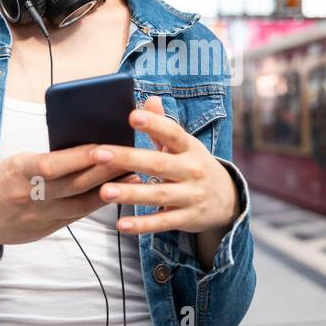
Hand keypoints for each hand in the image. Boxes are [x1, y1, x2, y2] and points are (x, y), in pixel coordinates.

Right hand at [0, 144, 139, 245]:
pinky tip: (114, 195)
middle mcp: (27, 195)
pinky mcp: (43, 230)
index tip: (105, 148)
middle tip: (132, 159)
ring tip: (134, 177)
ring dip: (109, 190)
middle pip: (72, 184)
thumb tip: (82, 150)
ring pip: (79, 204)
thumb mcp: (13, 163)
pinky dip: (96, 204)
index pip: (52, 164)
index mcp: (17, 171)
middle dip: (105, 172)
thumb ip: (43, 162)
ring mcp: (36, 217)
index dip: (80, 158)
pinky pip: (75, 216)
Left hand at [89, 95, 239, 234]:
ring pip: (159, 194)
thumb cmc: (194, 166)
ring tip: (104, 191)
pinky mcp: (187, 218)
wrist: (227, 201)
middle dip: (128, 158)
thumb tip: (150, 100)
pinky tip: (122, 224)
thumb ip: (164, 125)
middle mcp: (192, 170)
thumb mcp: (185, 146)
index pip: (173, 133)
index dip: (154, 124)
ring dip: (131, 194)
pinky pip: (163, 222)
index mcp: (190, 148)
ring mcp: (191, 196)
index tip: (133, 116)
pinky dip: (143, 224)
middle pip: (159, 163)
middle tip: (98, 153)